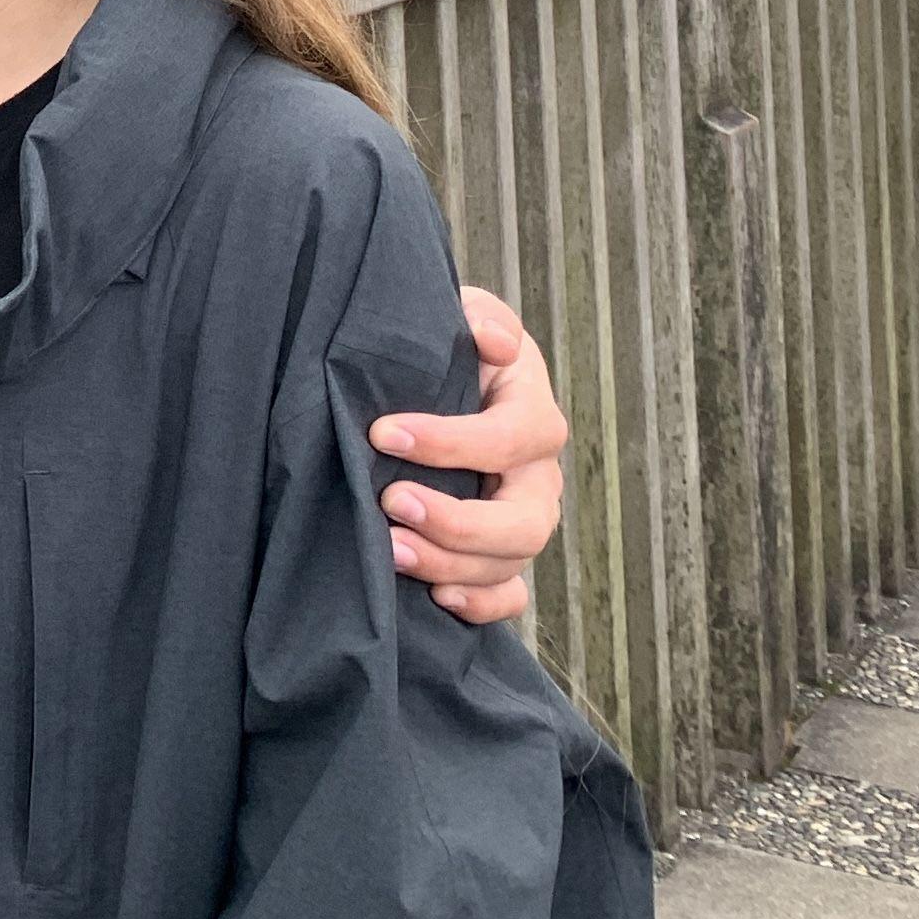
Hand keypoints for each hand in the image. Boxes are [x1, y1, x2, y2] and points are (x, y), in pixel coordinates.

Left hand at [371, 286, 567, 627]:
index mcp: (531, 413)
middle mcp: (536, 475)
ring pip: (511, 561)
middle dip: (458, 521)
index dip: (450, 441)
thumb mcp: (460, 313)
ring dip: (452, 563)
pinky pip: (510, 595)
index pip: (510, 437)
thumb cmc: (444, 345)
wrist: (432, 376)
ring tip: (390, 550)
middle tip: (392, 502)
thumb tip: (493, 343)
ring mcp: (522, 519)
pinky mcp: (500, 553)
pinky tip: (437, 596)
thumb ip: (480, 318)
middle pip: (525, 519)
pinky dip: (482, 604)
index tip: (382, 433)